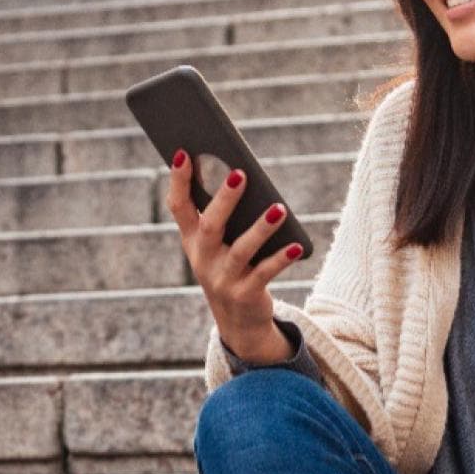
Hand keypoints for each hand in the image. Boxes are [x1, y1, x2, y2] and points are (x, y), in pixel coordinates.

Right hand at [163, 149, 304, 352]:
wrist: (238, 321)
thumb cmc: (231, 267)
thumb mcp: (221, 243)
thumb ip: (226, 214)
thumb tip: (242, 175)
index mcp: (192, 240)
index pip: (179, 207)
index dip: (179, 181)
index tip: (184, 152)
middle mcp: (202, 259)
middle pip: (210, 225)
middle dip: (224, 199)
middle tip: (240, 173)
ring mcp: (222, 279)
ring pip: (240, 250)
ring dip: (260, 228)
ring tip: (279, 208)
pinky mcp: (245, 294)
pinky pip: (265, 273)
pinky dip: (281, 258)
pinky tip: (295, 245)